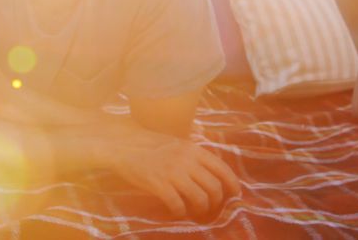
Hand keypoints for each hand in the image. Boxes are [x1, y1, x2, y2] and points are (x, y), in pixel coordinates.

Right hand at [109, 130, 239, 218]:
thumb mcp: (177, 143)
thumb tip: (211, 174)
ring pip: (200, 198)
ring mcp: (173, 172)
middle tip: (210, 208)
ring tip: (195, 212)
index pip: (222, 169)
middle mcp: (187, 160)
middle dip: (216, 203)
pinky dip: (181, 212)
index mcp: (194, 149)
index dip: (232, 185)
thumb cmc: (149, 145)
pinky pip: (178, 205)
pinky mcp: (158, 184)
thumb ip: (194, 156)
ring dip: (201, 210)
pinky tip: (177, 212)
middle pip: (214, 188)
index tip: (234, 195)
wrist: (123, 144)